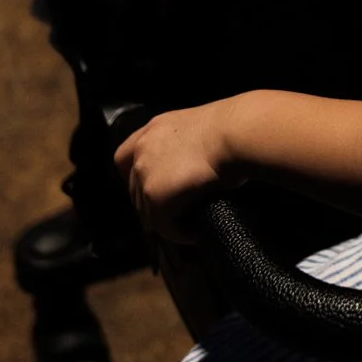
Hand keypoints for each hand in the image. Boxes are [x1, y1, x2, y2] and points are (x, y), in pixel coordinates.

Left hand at [115, 100, 241, 241]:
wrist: (237, 135)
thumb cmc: (232, 131)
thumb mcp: (199, 132)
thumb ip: (182, 151)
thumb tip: (188, 176)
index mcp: (153, 130)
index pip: (124, 158)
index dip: (135, 176)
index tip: (152, 187)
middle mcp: (143, 149)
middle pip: (135, 189)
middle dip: (154, 203)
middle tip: (180, 212)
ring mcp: (145, 173)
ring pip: (148, 211)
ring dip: (169, 220)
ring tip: (193, 225)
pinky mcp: (155, 196)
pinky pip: (164, 225)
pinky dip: (180, 232)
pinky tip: (196, 230)